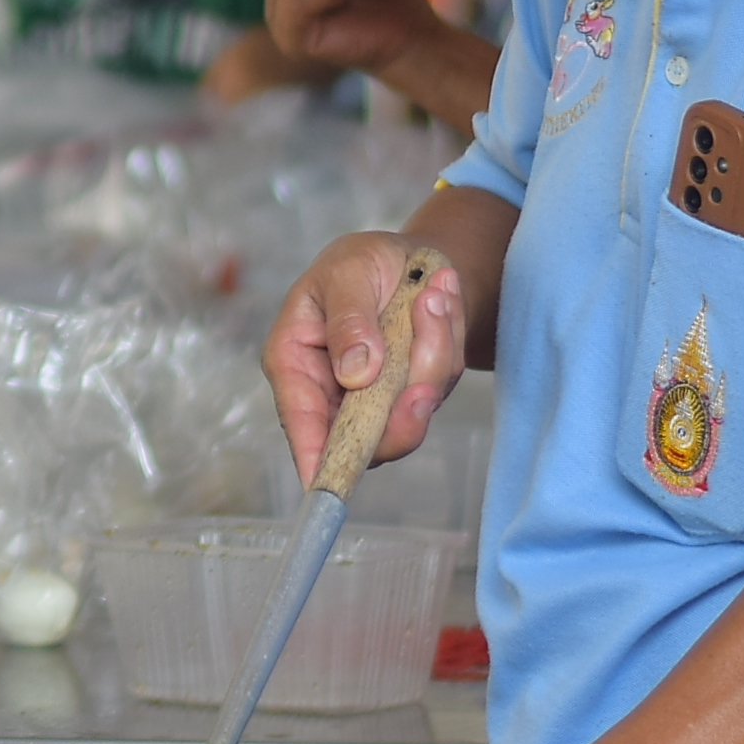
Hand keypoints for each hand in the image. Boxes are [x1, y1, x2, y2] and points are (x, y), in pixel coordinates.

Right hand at [266, 229, 469, 480]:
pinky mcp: (413, 394)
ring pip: (412, 411)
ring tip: (433, 295)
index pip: (301, 421)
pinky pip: (438, 386)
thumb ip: (348, 319)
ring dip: (433, 350)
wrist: (416, 257)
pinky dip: (447, 342)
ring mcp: (377, 399)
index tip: (326, 486)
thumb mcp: (347, 272)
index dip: (313, 457)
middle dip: (404, 398)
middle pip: (368, 435)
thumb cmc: (364, 261)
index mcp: (296, 363)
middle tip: (428, 341)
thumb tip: (354, 373)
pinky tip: (439, 301)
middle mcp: (333, 393)